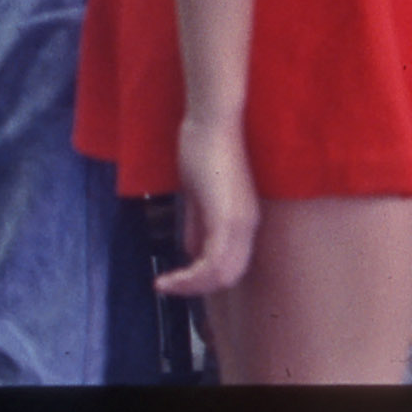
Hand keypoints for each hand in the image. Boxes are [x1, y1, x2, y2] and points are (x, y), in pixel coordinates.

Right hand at [156, 114, 258, 297]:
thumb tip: (192, 252)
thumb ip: (198, 224)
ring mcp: (240, 222)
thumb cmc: (205, 151)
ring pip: (222, 276)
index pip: (232, 266)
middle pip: (229, 276)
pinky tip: (166, 278)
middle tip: (166, 285)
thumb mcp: (199, 196)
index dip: (203, 280)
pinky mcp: (227, 218)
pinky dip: (188, 279)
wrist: (212, 123)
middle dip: (195, 288)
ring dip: (189, 287)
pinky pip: (212, 264)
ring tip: (163, 284)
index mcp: (245, 220)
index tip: (175, 281)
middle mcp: (248, 224)